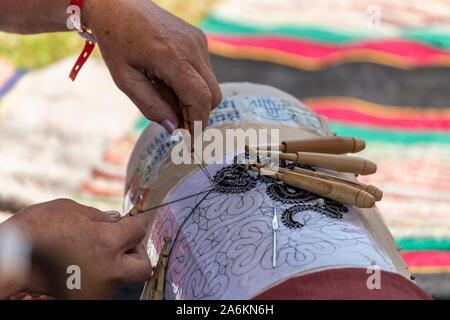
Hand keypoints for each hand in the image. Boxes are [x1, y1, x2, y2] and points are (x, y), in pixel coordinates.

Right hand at [1, 199, 150, 296]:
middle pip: (142, 267)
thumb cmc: (37, 228)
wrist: (11, 255)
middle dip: (138, 251)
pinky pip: (105, 281)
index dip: (140, 220)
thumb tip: (117, 220)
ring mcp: (96, 284)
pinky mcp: (84, 292)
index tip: (137, 218)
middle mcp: (107, 267)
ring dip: (120, 261)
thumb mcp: (71, 210)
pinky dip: (103, 269)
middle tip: (125, 240)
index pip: (139, 230)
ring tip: (100, 246)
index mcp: (107, 242)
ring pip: (123, 276)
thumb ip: (100, 216)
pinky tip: (88, 256)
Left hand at [84, 0, 221, 130]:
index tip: (191, 139)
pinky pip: (205, 71)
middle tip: (178, 120)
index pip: (201, 98)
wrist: (119, 6)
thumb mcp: (125, 80)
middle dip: (199, 113)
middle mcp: (192, 47)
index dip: (199, 122)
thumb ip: (150, 106)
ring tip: (167, 93)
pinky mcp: (199, 38)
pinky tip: (171, 78)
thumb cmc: (117, 42)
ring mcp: (198, 41)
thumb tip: (174, 128)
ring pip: (211, 84)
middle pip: (213, 95)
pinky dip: (194, 83)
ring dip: (195, 97)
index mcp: (172, 57)